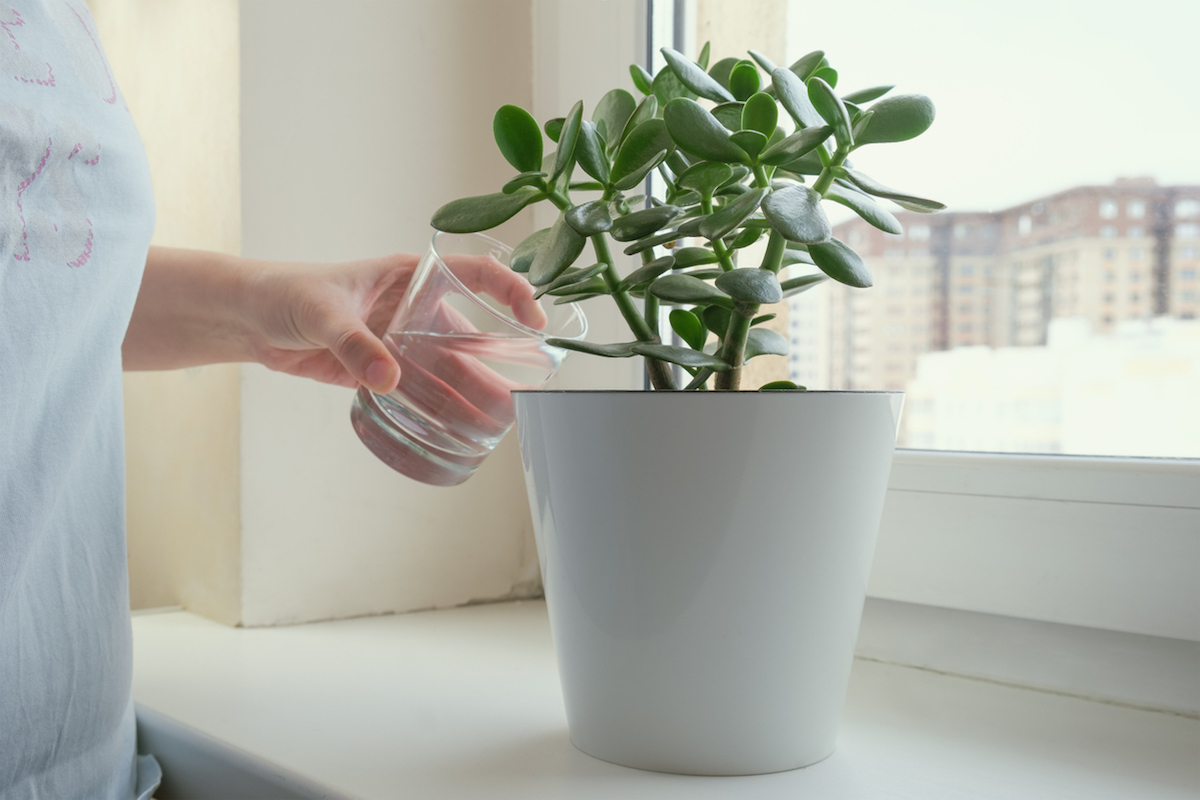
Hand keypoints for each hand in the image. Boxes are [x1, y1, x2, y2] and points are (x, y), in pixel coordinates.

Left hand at [248, 252, 546, 395]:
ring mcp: (401, 340)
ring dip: (472, 394)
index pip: (475, 274)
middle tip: (522, 393)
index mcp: (410, 276)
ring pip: (449, 368)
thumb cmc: (285, 293)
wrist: (250, 318)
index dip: (510, 291)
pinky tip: (456, 428)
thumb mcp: (321, 312)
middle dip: (499, 363)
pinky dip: (440, 408)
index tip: (532, 318)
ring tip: (496, 423)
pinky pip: (421, 390)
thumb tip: (387, 378)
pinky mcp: (383, 369)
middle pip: (471, 335)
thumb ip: (353, 344)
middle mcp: (415, 308)